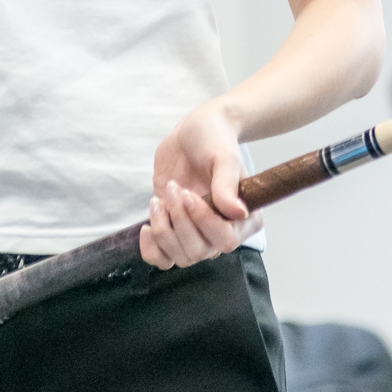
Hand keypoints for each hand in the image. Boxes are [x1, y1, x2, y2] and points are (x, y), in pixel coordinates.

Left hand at [140, 97, 260, 269]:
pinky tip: (147, 227)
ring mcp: (197, 233)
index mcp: (245, 218)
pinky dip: (151, 249)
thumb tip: (239, 213)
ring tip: (159, 200)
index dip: (204, 222)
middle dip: (180, 222)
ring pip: (181, 257)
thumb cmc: (215, 140)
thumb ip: (228, 186)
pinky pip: (163, 258)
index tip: (189, 194)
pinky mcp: (175, 230)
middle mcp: (223, 231)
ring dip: (164, 231)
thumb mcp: (224, 157)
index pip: (225, 239)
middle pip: (199, 251)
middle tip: (174, 189)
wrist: (194, 133)